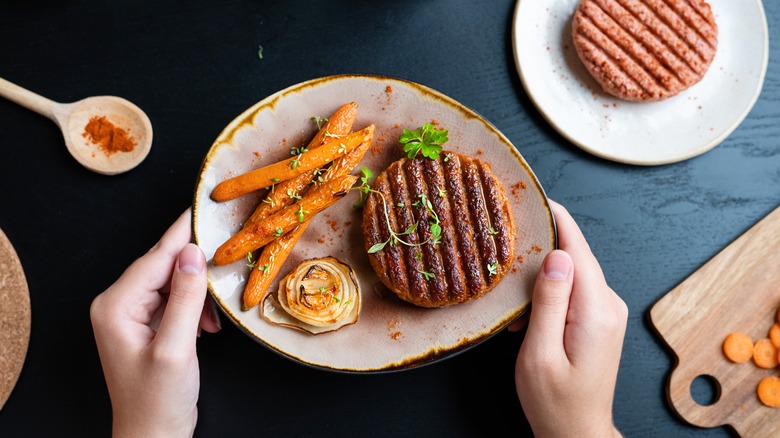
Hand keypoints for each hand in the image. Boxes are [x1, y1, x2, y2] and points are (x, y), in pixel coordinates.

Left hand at [90, 209, 220, 436]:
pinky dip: (194, 307)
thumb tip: (192, 253)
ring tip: (215, 313)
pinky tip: (208, 325)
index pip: (156, 258)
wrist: (153, 436)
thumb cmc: (158, 401)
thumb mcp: (176, 348)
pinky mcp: (146, 324)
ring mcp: (131, 314)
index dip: (183, 232)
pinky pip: (174, 299)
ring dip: (198, 292)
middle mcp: (117, 304)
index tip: (204, 207)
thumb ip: (185, 299)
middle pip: (163, 266)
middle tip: (229, 252)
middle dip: (196, 266)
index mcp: (115, 306)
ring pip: (172, 282)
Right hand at [513, 200, 626, 436]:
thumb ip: (549, 301)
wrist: (577, 433)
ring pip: (572, 271)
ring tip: (512, 291)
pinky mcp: (599, 319)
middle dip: (541, 244)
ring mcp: (606, 312)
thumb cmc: (555, 401)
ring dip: (541, 274)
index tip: (535, 197)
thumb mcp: (540, 352)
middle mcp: (608, 305)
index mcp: (596, 310)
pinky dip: (548, 291)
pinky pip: (573, 289)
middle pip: (576, 255)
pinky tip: (527, 313)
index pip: (578, 248)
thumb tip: (556, 255)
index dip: (557, 219)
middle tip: (506, 235)